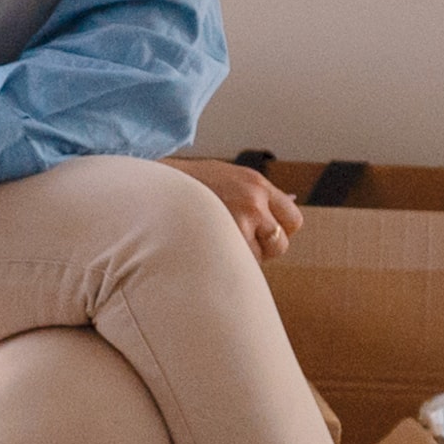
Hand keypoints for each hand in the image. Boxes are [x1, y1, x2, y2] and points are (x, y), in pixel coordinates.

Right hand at [168, 157, 303, 260]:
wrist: (150, 188)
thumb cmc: (186, 186)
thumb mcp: (225, 177)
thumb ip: (254, 194)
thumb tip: (287, 207)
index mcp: (256, 184)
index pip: (293, 220)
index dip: (278, 232)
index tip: (260, 235)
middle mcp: (253, 200)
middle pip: (281, 244)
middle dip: (263, 249)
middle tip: (235, 242)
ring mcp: (239, 220)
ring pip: (258, 259)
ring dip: (242, 258)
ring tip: (215, 243)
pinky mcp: (223, 237)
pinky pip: (238, 265)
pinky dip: (225, 265)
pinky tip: (206, 250)